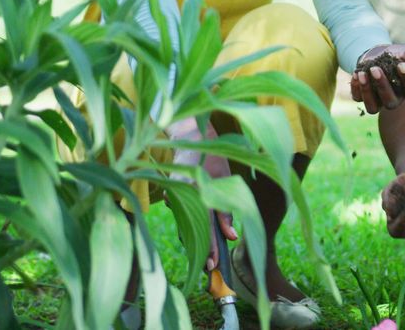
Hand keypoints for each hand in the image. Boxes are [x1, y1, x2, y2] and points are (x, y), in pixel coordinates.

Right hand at [167, 118, 236, 270]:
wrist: (189, 135)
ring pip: (186, 224)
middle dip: (202, 249)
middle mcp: (183, 195)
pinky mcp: (172, 194)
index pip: (205, 223)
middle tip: (210, 268)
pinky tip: (197, 238)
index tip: (212, 263)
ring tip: (206, 259)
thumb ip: (226, 211)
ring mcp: (174, 195)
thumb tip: (232, 237)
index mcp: (198, 189)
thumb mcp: (225, 180)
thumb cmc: (212, 158)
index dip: (209, 245)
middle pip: (193, 229)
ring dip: (196, 240)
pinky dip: (190, 226)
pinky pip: (183, 215)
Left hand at [351, 44, 404, 113]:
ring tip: (361, 73)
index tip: (401, 64)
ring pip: (373, 108)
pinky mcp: (363, 98)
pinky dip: (356, 88)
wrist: (376, 56)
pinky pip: (358, 98)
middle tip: (375, 69)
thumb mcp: (402, 52)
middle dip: (382, 86)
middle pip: (390, 102)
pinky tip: (355, 74)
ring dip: (366, 91)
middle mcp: (394, 99)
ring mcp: (378, 101)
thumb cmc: (394, 56)